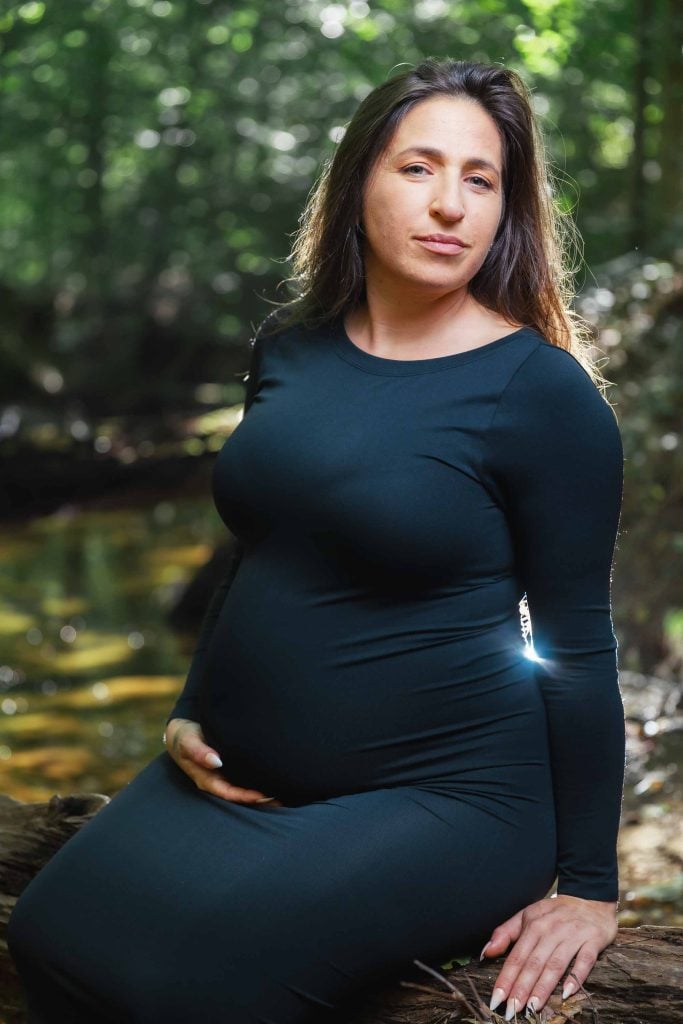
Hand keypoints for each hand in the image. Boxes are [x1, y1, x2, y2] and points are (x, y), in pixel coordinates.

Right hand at [163, 718, 283, 806]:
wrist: (182, 731)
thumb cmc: (184, 737)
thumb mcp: (187, 741)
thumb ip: (199, 751)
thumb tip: (216, 761)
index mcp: (207, 779)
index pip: (228, 793)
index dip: (245, 796)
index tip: (262, 795)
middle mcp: (218, 781)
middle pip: (240, 796)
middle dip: (259, 800)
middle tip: (281, 799)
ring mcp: (225, 776)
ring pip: (244, 789)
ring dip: (262, 793)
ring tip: (284, 794)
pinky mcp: (231, 768)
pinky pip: (246, 778)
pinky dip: (259, 781)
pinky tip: (275, 779)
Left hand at [480, 892, 617, 1018]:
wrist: (590, 899)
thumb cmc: (555, 913)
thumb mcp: (528, 915)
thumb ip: (505, 933)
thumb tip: (486, 953)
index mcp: (533, 924)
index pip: (516, 956)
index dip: (506, 978)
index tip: (496, 999)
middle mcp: (551, 930)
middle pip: (534, 963)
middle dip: (521, 988)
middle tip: (512, 1010)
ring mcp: (573, 935)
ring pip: (556, 964)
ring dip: (544, 987)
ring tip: (533, 1007)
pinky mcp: (593, 940)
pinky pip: (585, 960)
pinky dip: (576, 976)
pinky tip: (567, 992)